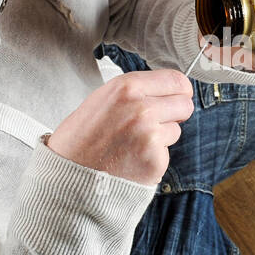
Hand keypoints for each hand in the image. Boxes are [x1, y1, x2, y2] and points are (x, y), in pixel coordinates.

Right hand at [45, 69, 193, 183]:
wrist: (69, 175)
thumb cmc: (81, 139)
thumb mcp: (102, 99)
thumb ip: (135, 92)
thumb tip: (166, 90)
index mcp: (126, 87)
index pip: (176, 79)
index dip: (179, 90)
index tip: (176, 97)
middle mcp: (141, 107)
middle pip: (185, 104)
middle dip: (175, 113)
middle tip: (155, 122)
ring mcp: (150, 134)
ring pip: (176, 129)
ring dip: (161, 136)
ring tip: (133, 143)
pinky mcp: (155, 159)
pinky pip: (167, 152)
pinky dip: (154, 157)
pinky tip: (132, 159)